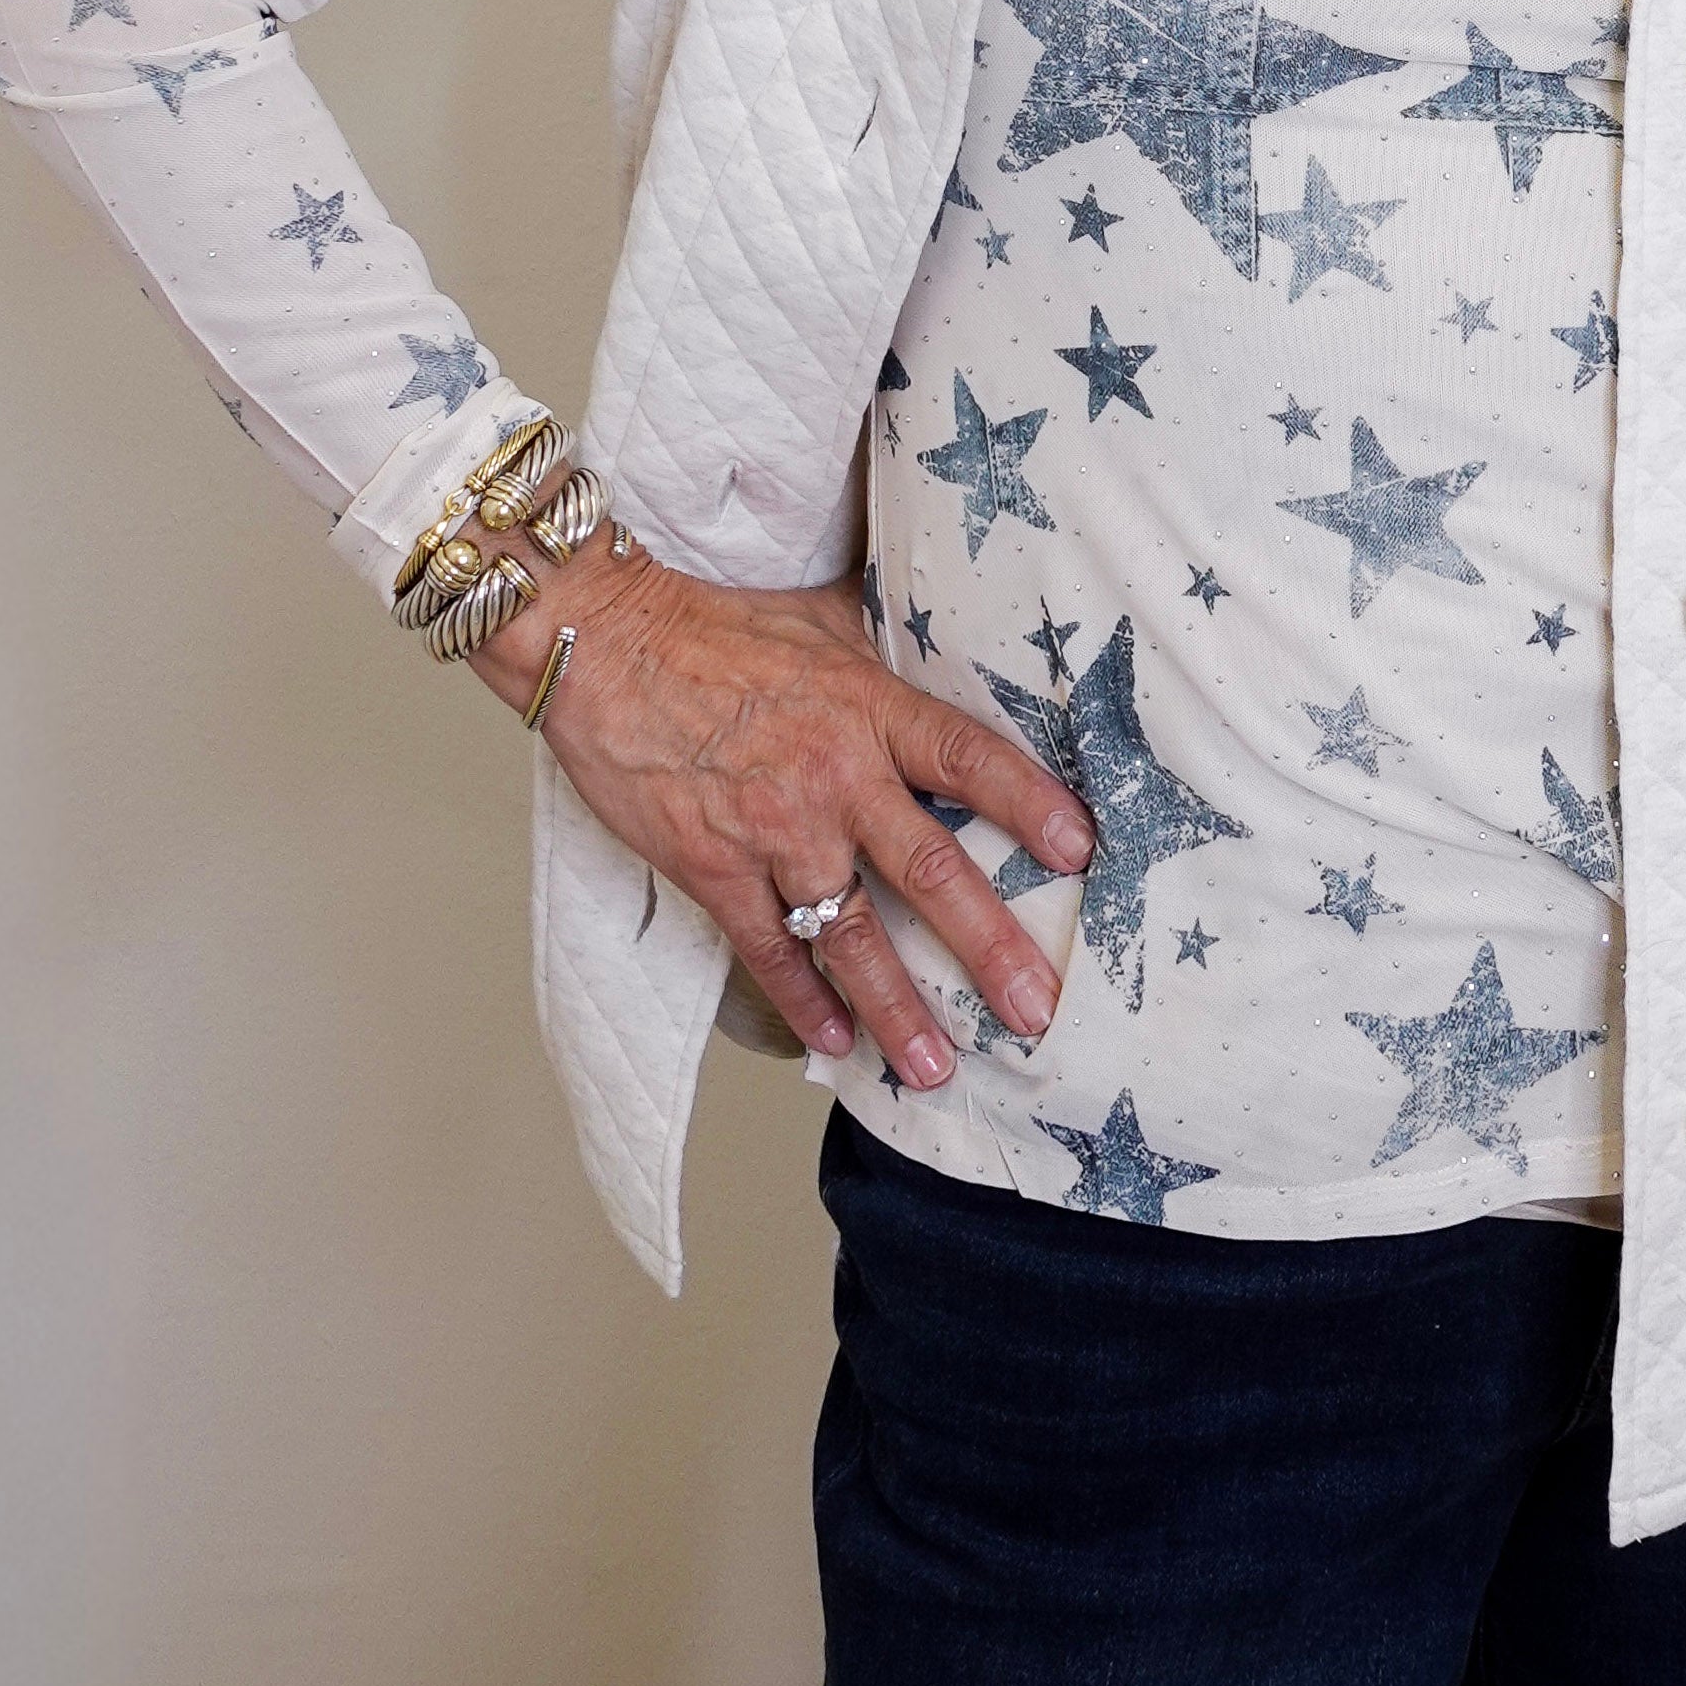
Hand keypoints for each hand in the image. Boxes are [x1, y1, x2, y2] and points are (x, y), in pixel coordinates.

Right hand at [478, 531, 1090, 1090]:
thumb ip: (886, 648)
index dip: (1029, 804)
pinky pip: (770, 949)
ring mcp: (775, 831)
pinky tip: (831, 1042)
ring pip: (852, 934)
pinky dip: (801, 1001)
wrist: (605, 641)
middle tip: (1036, 1009)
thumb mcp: (823, 618)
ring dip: (896, 1009)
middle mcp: (835, 777)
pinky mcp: (714, 868)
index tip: (1080, 852)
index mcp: (871, 709)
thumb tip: (944, 629)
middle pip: (930, 870)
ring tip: (937, 1067)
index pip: (969, 760)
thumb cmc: (714, 624)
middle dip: (989, 947)